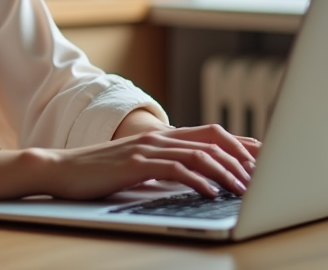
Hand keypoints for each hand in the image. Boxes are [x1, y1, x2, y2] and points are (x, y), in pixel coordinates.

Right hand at [32, 124, 259, 200]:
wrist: (62, 169)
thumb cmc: (100, 172)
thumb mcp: (140, 166)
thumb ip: (166, 166)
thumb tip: (195, 178)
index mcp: (163, 136)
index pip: (212, 133)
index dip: (241, 144)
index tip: (265, 158)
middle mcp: (159, 136)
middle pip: (213, 139)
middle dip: (242, 157)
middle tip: (264, 176)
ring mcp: (148, 148)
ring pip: (199, 154)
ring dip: (226, 173)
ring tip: (244, 189)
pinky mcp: (136, 163)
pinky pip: (176, 169)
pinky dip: (198, 181)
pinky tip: (212, 194)